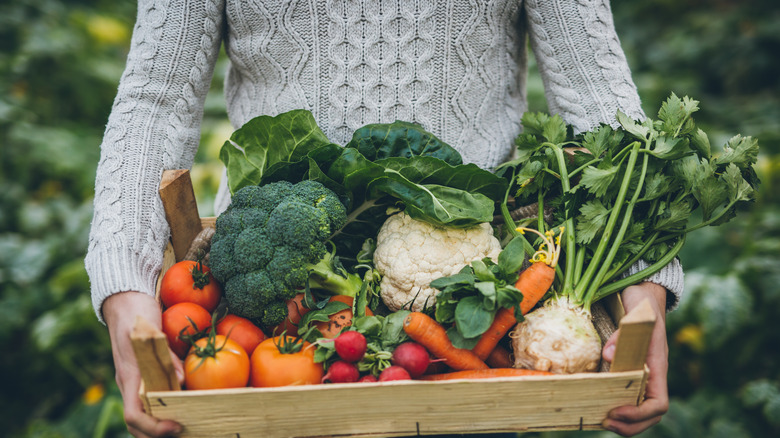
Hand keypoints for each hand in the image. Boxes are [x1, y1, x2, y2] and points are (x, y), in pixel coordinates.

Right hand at [103, 291, 183, 436]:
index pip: (134, 415)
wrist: (124, 298)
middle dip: (156, 435)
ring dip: (158, 428)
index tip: (176, 426)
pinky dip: (162, 411)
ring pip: (142, 415)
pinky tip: (182, 408)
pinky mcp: (141, 374)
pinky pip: (149, 401)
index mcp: (129, 376)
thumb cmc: (136, 312)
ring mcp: (134, 380)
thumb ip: (165, 354)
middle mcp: (129, 383)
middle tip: (184, 432)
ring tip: (185, 427)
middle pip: (136, 424)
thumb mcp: (150, 329)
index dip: (154, 428)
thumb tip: (181, 381)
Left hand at [601, 282, 668, 435]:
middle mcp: (652, 375)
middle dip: (630, 425)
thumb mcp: (637, 315)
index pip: (659, 403)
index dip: (639, 414)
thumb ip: (625, 334)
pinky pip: (627, 396)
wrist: (645, 295)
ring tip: (600, 420)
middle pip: (650, 415)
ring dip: (624, 422)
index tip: (617, 411)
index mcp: (657, 367)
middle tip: (605, 422)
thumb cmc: (644, 305)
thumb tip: (609, 356)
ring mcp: (642, 374)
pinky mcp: (629, 370)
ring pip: (639, 409)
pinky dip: (616, 407)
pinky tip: (597, 406)